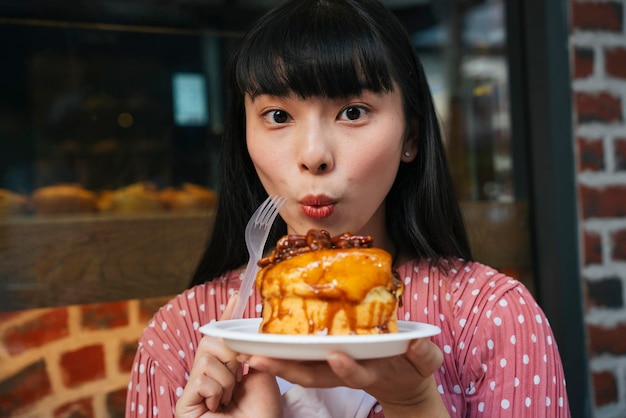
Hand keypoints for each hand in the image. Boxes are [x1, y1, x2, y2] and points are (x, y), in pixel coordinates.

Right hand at [175, 294, 281, 417]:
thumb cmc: (263, 416)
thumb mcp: (261, 375)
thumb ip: (248, 353)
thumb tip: (235, 337)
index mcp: (226, 372)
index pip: (220, 339)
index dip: (226, 317)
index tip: (235, 297)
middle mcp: (207, 378)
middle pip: (210, 342)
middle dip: (230, 353)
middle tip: (239, 373)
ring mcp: (194, 391)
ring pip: (207, 358)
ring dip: (227, 378)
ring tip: (230, 400)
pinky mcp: (183, 404)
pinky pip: (201, 377)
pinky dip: (217, 390)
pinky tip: (219, 407)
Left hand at [239, 338, 447, 417]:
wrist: (400, 382)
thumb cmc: (411, 369)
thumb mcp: (424, 364)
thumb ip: (423, 355)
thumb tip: (416, 344)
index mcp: (369, 370)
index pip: (354, 372)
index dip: (345, 367)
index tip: (336, 355)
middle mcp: (344, 371)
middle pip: (313, 374)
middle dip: (287, 368)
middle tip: (260, 359)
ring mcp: (332, 368)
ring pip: (301, 368)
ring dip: (275, 363)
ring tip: (248, 352)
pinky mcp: (325, 360)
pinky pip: (300, 359)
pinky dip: (279, 354)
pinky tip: (258, 343)